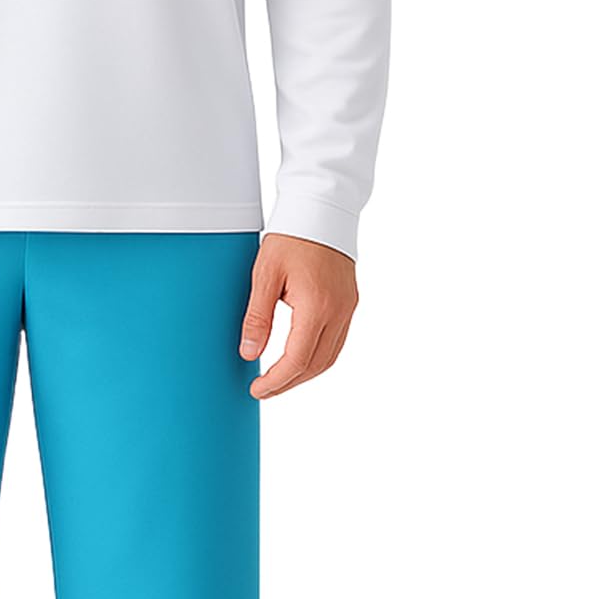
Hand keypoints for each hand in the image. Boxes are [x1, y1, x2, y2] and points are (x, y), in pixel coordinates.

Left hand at [239, 234, 358, 398]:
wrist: (321, 208)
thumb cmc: (291, 236)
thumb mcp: (264, 275)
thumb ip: (257, 317)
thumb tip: (249, 353)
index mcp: (317, 306)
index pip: (297, 360)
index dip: (276, 381)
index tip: (257, 390)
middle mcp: (338, 311)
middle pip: (317, 365)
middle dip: (290, 383)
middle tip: (265, 391)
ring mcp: (348, 307)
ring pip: (331, 356)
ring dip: (305, 373)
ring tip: (280, 379)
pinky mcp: (350, 301)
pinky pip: (338, 340)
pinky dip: (319, 356)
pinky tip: (300, 356)